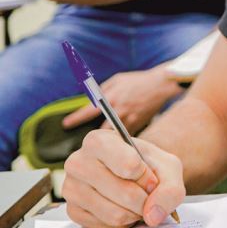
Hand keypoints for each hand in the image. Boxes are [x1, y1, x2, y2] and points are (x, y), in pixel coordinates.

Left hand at [61, 67, 181, 133]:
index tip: (65, 124)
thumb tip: (91, 98)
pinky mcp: (138, 124)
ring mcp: (129, 118)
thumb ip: (103, 89)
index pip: (88, 110)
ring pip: (112, 136)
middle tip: (85, 142)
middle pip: (99, 130)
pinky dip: (120, 140)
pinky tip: (118, 144)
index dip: (75, 118)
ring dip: (106, 140)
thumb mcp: (117, 80)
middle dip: (92, 136)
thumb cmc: (137, 81)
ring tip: (100, 147)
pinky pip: (126, 136)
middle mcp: (118, 110)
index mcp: (111, 97)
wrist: (160, 85)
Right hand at [62, 129, 184, 227]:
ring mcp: (71, 188)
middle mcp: (78, 162)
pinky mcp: (72, 211)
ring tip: (137, 202)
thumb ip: (170, 189)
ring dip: (135, 214)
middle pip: (123, 192)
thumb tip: (153, 215)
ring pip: (114, 213)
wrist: (135, 175)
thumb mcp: (169, 168)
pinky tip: (123, 208)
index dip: (148, 177)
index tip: (151, 177)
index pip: (129, 165)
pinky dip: (122, 224)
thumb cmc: (148, 165)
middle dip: (145, 200)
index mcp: (98, 140)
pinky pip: (106, 227)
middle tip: (148, 195)